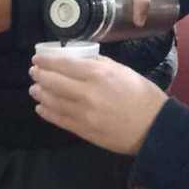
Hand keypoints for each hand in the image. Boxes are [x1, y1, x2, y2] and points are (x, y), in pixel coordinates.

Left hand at [28, 50, 167, 154]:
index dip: (46, 60)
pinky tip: (41, 107)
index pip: (62, 64)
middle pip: (52, 82)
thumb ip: (99, 63)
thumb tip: (79, 59)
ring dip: (39, 93)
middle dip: (39, 75)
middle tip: (34, 72)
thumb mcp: (123, 71)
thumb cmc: (143, 96)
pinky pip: (58, 119)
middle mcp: (86, 92)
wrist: (155, 129)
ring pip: (52, 101)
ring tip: (35, 89)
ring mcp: (83, 113)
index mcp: (98, 74)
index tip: (37, 58)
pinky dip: (46, 111)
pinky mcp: (83, 130)